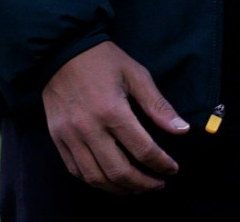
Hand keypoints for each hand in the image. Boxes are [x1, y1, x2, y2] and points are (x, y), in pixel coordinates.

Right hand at [41, 42, 187, 194]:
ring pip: (96, 178)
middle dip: (144, 184)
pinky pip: (76, 170)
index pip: (144, 151)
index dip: (162, 165)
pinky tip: (110, 179)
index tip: (172, 169)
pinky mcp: (57, 137)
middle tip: (158, 184)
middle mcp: (89, 127)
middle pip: (120, 172)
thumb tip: (182, 130)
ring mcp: (70, 135)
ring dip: (121, 189)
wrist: (59, 49)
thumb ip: (157, 105)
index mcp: (112, 110)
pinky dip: (95, 181)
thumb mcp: (135, 74)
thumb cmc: (102, 60)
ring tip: (137, 187)